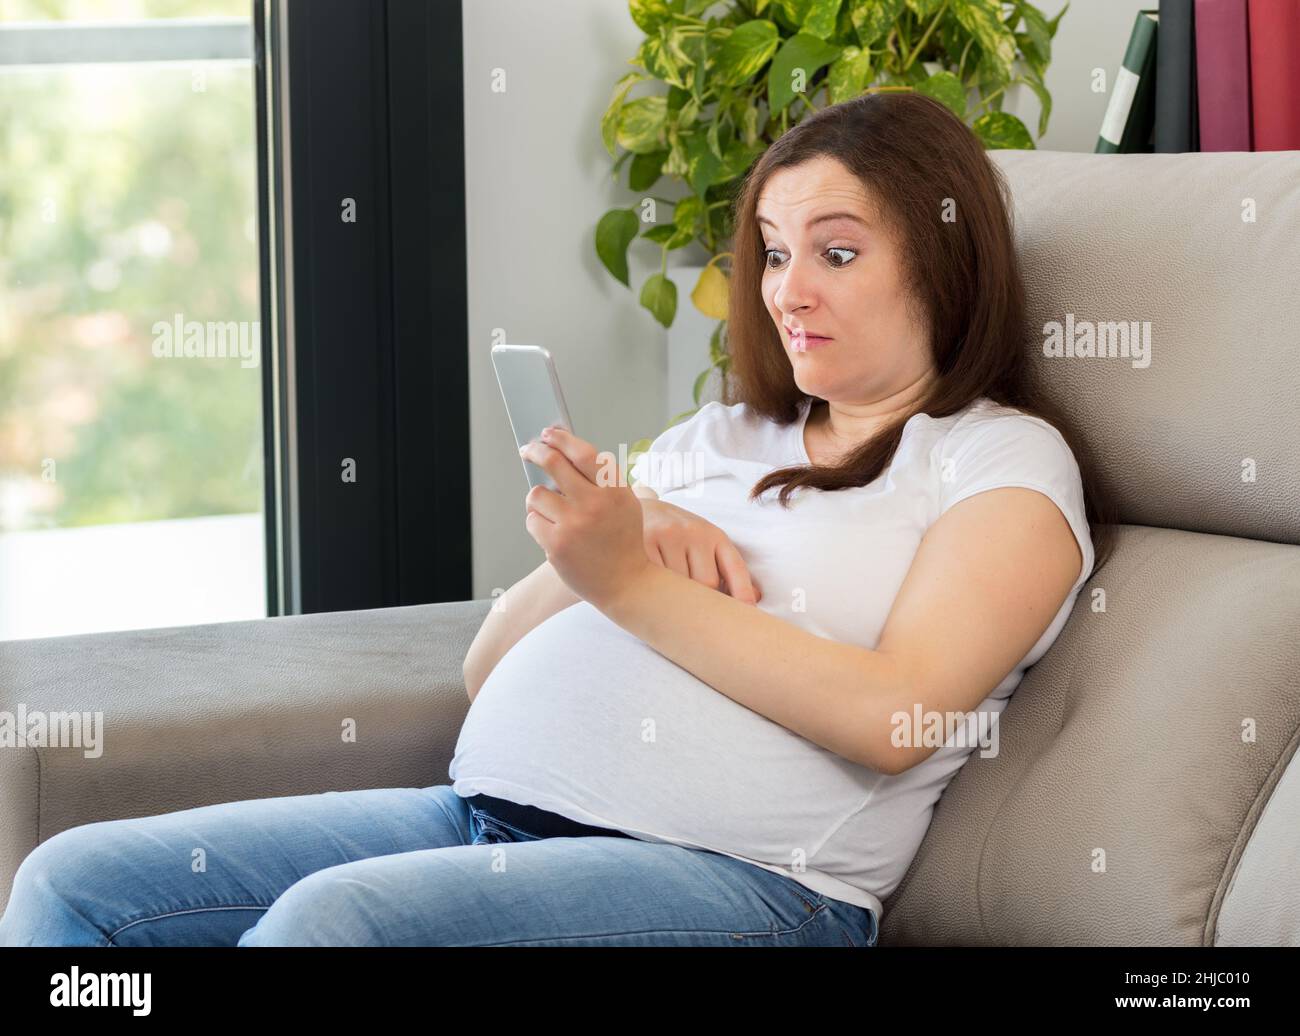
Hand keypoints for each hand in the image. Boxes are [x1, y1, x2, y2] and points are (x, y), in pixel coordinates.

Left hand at [518, 425, 653, 611]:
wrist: (627, 583)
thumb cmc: (623, 541)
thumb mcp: (625, 503)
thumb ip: (601, 480)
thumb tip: (564, 452)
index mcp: (615, 490)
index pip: (583, 452)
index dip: (562, 438)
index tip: (548, 433)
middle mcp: (595, 504)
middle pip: (554, 463)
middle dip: (536, 451)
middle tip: (528, 450)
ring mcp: (574, 524)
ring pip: (536, 494)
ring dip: (539, 499)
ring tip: (552, 511)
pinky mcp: (557, 544)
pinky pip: (532, 520)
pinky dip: (538, 523)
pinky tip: (553, 533)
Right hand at [640, 499, 761, 604]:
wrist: (629, 511)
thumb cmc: (673, 538)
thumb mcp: (703, 545)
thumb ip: (726, 571)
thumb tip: (754, 599)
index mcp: (714, 535)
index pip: (735, 569)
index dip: (742, 595)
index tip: (747, 617)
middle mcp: (693, 531)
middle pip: (706, 583)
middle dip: (701, 601)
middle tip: (693, 612)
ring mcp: (668, 535)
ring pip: (679, 584)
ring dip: (675, 597)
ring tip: (667, 598)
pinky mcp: (643, 541)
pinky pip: (655, 579)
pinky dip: (655, 590)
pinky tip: (652, 590)